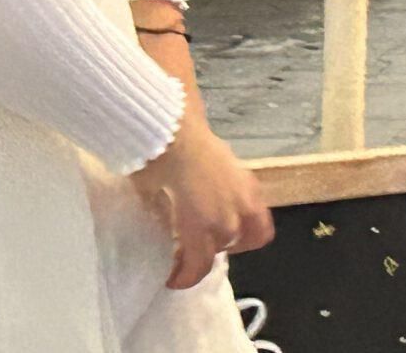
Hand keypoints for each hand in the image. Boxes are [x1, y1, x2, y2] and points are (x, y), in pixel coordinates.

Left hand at [130, 107, 273, 288]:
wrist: (174, 126)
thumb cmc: (155, 161)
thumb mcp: (148, 197)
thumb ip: (160, 218)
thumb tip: (163, 229)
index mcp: (202, 224)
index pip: (201, 264)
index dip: (186, 278)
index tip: (172, 279)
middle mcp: (229, 213)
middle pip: (226, 247)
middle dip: (206, 255)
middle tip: (186, 252)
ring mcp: (244, 194)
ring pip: (255, 231)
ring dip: (237, 239)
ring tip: (217, 235)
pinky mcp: (248, 177)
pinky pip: (257, 208)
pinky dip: (246, 216)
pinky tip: (225, 209)